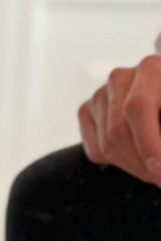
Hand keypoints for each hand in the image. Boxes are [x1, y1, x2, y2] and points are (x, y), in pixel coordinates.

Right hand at [78, 55, 160, 184]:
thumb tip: (157, 162)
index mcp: (151, 69)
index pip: (138, 107)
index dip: (149, 143)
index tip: (158, 171)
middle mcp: (120, 77)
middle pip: (119, 132)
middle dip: (142, 164)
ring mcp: (99, 95)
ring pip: (108, 145)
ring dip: (134, 166)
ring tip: (154, 169)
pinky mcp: (86, 111)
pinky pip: (96, 151)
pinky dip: (118, 162)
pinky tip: (137, 155)